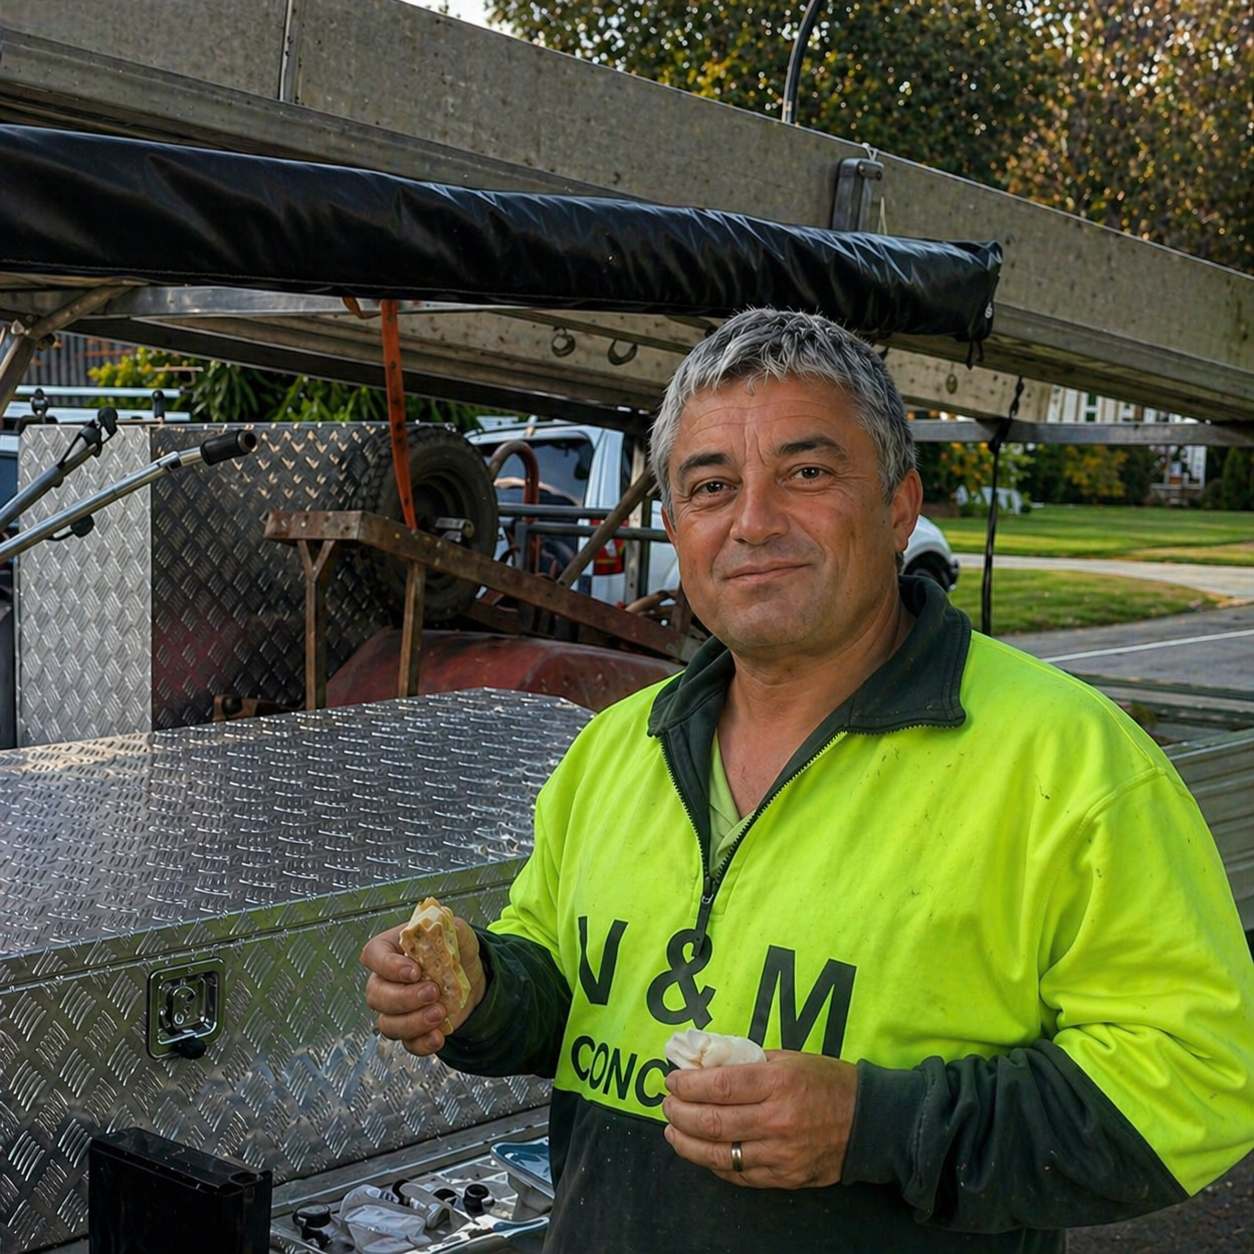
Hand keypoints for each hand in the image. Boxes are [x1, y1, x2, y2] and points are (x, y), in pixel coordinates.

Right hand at [360, 917, 485, 1055]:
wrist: (471, 979)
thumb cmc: (455, 952)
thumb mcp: (458, 933)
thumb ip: (453, 928)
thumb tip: (447, 927)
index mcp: (392, 949)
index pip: (373, 955)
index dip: (388, 966)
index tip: (414, 971)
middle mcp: (387, 980)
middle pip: (376, 994)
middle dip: (403, 997)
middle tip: (432, 992)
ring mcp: (396, 1009)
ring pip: (387, 1023)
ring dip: (413, 1022)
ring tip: (439, 1013)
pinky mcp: (411, 1030)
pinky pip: (406, 1043)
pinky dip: (421, 1043)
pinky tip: (437, 1036)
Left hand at [661, 1051, 857, 1188]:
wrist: (870, 1122)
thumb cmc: (827, 1082)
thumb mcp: (789, 1058)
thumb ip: (748, 1062)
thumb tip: (706, 1063)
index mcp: (778, 1082)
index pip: (720, 1086)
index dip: (688, 1085)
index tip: (671, 1081)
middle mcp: (777, 1120)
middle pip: (714, 1122)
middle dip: (680, 1114)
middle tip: (666, 1105)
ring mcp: (781, 1153)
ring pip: (721, 1154)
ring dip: (688, 1144)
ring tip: (673, 1132)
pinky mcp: (785, 1177)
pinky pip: (739, 1175)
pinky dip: (715, 1164)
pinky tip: (702, 1152)